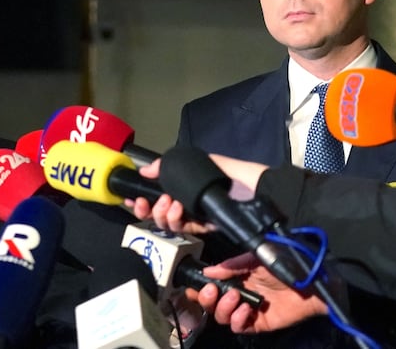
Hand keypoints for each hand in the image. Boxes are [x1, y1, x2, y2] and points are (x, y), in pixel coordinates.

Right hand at [126, 154, 269, 233]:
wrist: (263, 192)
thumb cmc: (237, 176)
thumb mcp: (206, 163)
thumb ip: (175, 165)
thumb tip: (146, 169)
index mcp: (190, 190)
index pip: (161, 197)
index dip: (145, 199)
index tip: (132, 197)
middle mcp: (191, 206)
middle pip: (159, 214)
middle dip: (149, 209)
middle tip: (148, 201)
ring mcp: (198, 220)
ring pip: (168, 224)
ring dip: (161, 214)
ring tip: (169, 203)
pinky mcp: (206, 233)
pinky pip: (183, 230)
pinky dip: (174, 221)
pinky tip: (175, 210)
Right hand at [185, 253, 326, 333]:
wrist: (312, 281)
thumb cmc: (287, 263)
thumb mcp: (256, 258)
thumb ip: (232, 265)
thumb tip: (208, 270)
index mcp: (238, 276)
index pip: (213, 285)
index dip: (201, 288)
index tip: (194, 286)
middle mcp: (241, 293)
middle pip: (213, 305)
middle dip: (207, 299)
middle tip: (213, 291)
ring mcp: (249, 310)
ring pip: (223, 317)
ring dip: (224, 308)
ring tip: (235, 297)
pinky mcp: (260, 324)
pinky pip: (240, 328)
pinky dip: (238, 320)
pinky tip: (245, 310)